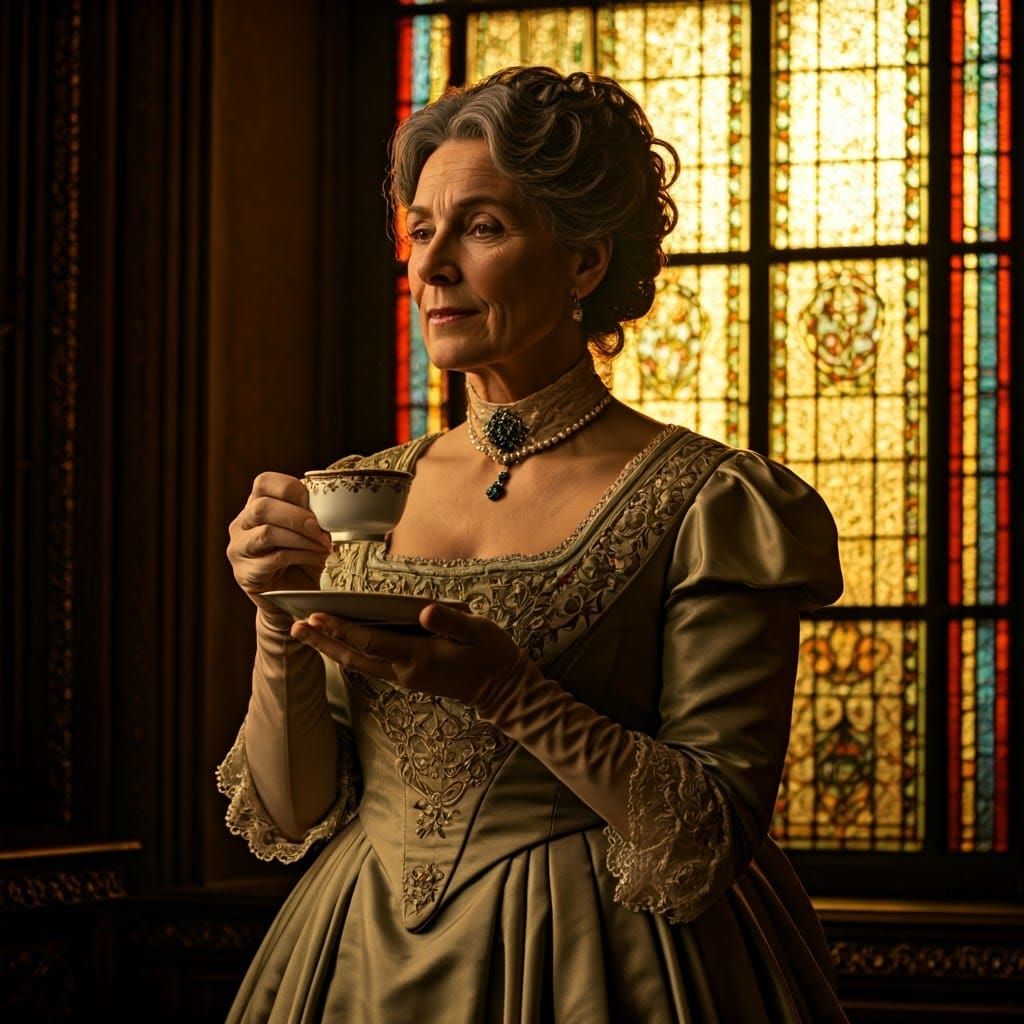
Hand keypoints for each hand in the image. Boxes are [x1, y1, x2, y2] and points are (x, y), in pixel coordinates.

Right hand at [227, 471, 332, 623]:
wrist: (292, 599)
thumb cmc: (302, 559)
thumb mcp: (308, 531)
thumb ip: (309, 514)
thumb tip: (327, 506)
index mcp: (255, 505)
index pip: (264, 482)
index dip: (291, 489)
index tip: (313, 504)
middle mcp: (241, 524)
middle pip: (262, 507)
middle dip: (298, 517)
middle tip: (321, 531)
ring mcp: (239, 549)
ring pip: (267, 533)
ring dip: (302, 538)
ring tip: (324, 546)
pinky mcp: (245, 573)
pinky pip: (275, 558)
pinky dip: (302, 555)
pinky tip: (318, 559)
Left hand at [290, 603, 538, 712]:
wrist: (503, 690)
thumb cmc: (492, 655)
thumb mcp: (478, 631)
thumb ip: (451, 621)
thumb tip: (425, 610)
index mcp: (418, 658)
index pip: (371, 642)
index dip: (342, 629)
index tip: (316, 616)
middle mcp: (404, 672)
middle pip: (353, 658)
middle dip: (322, 641)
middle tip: (293, 626)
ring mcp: (404, 677)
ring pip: (358, 663)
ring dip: (330, 648)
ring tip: (305, 632)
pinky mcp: (407, 676)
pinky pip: (369, 664)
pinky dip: (348, 651)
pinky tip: (337, 639)